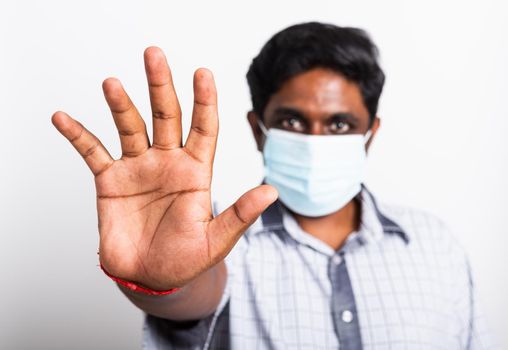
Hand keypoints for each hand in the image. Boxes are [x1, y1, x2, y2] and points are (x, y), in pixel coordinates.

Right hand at [52, 47, 276, 290]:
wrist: (150, 277)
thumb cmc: (186, 259)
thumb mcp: (216, 240)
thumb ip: (240, 214)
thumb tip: (272, 192)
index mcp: (196, 171)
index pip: (204, 128)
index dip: (204, 101)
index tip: (203, 73)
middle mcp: (168, 161)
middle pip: (166, 115)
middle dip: (161, 86)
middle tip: (154, 54)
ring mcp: (139, 168)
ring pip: (131, 126)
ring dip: (121, 105)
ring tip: (113, 84)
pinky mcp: (111, 180)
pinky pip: (92, 151)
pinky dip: (78, 135)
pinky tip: (63, 117)